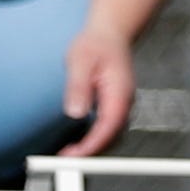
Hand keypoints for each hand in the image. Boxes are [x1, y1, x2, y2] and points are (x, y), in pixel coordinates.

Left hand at [61, 26, 141, 157]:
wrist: (109, 33)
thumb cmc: (96, 43)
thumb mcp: (80, 60)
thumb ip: (78, 86)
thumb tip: (76, 112)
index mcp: (119, 93)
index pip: (108, 127)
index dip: (92, 145)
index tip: (74, 155)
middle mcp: (124, 102)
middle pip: (112, 137)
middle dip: (91, 152)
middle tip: (65, 157)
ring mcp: (121, 105)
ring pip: (111, 136)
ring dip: (93, 147)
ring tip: (70, 153)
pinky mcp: (114, 106)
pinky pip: (108, 128)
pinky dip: (95, 139)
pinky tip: (78, 140)